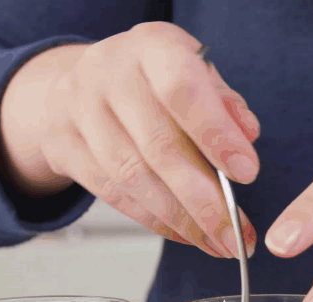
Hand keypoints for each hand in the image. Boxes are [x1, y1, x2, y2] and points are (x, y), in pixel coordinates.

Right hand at [0, 23, 259, 257]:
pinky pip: (114, 195)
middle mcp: (110, 75)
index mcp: (151, 47)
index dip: (216, 135)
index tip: (246, 173)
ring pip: (133, 179)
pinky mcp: (65, 147)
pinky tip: (185, 234)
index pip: (182, 90)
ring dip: (181, 221)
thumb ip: (225, 103)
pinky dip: (155, 222)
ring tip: (216, 243)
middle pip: (158, 147)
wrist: (82, 81)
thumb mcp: (194, 71)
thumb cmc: (151, 79)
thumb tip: (247, 137)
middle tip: (235, 233)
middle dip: (204, 201)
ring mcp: (80, 112)